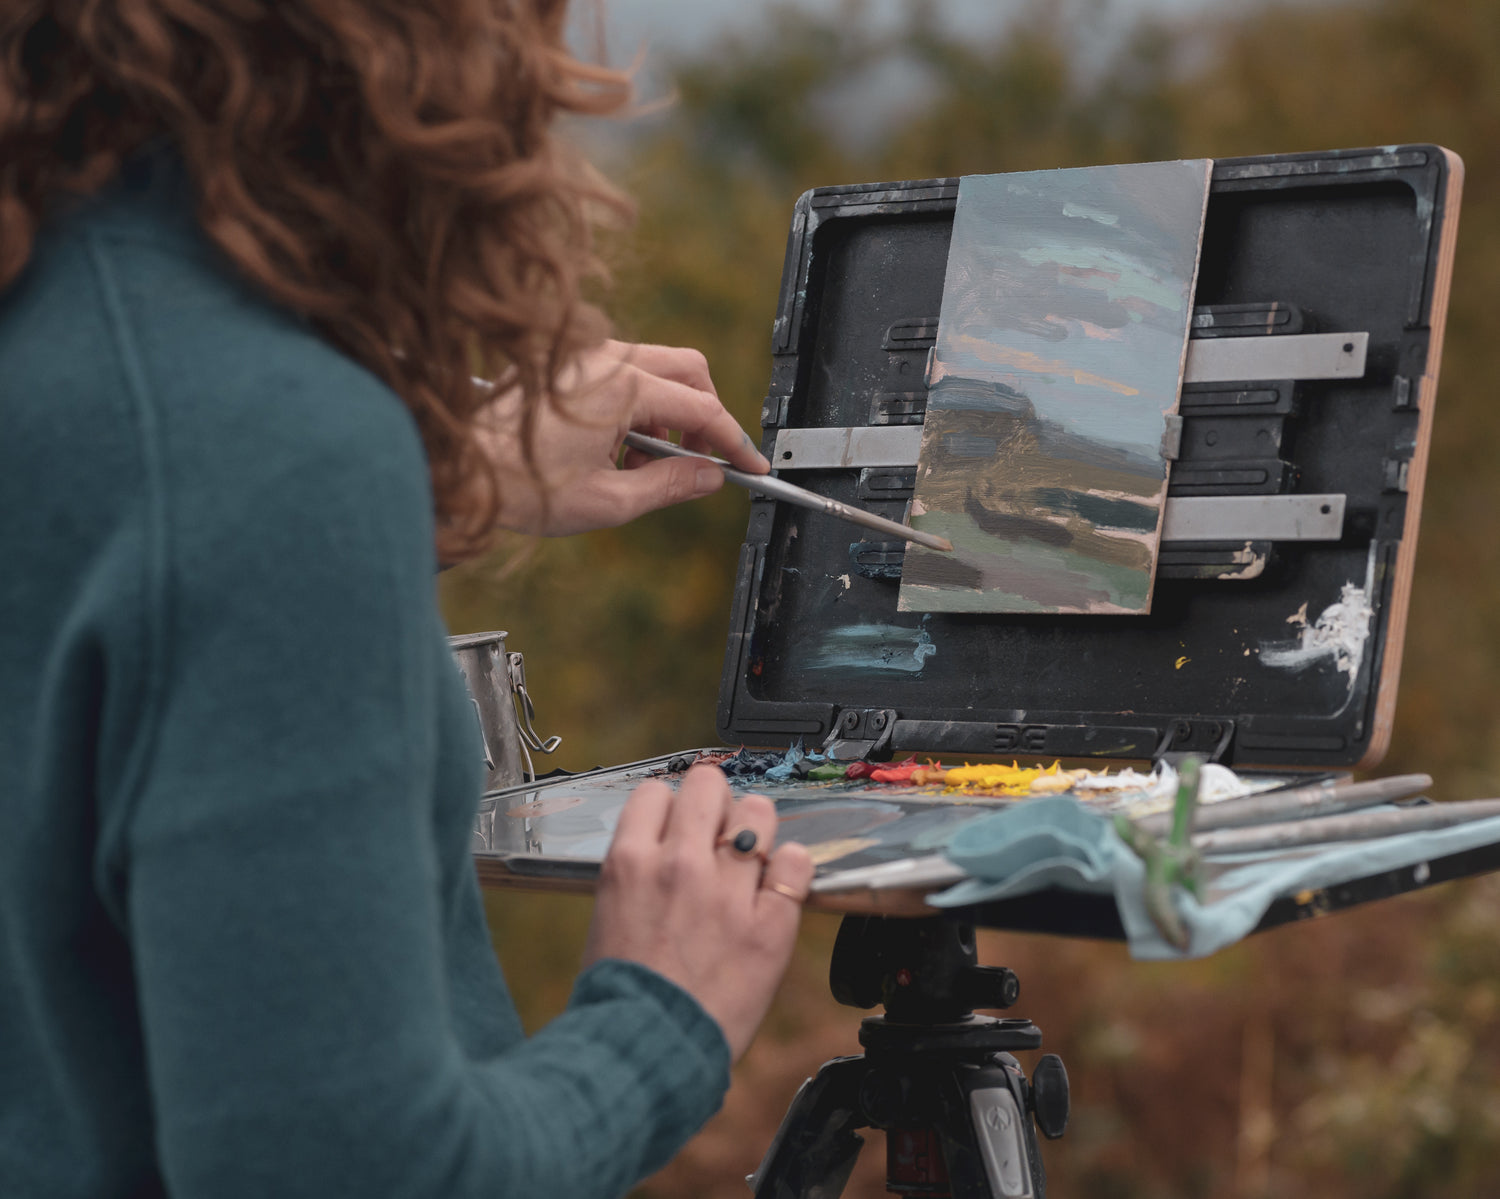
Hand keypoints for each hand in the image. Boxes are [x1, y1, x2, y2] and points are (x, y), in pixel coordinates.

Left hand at [478, 340, 769, 536]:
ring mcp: (583, 356)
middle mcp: (604, 359)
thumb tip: (708, 476)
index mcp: (620, 388)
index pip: (702, 409)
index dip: (734, 442)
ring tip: (641, 467)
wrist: (456, 469)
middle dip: (706, 417)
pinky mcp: (565, 363)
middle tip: (701, 463)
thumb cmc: (517, 486)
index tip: (750, 467)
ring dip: (668, 414)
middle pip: (689, 371)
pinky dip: (637, 407)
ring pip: (657, 370)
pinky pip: (623, 372)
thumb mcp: (607, 502)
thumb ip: (669, 486)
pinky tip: (613, 450)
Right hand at [582, 765, 814, 1060]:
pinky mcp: (769, 924)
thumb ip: (640, 874)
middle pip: (709, 786)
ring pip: (757, 813)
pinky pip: (796, 862)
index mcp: (630, 862)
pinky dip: (791, 866)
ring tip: (752, 857)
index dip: (672, 806)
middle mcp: (678, 865)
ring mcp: (727, 893)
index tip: (680, 823)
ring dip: (756, 829)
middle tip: (719, 831)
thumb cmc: (620, 995)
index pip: (657, 792)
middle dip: (716, 802)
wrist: (644, 1051)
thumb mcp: (609, 916)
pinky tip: (778, 884)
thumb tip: (664, 848)